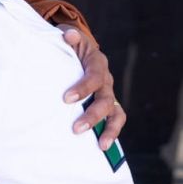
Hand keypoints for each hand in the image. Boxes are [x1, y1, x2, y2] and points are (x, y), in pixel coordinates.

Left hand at [60, 26, 124, 148]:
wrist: (77, 49)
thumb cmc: (69, 44)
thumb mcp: (68, 36)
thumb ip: (69, 36)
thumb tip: (69, 36)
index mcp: (97, 62)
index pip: (94, 76)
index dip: (83, 88)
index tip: (66, 99)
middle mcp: (106, 80)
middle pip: (105, 99)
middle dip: (93, 115)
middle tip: (76, 128)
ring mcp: (108, 94)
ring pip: (116, 113)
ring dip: (109, 130)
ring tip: (101, 146)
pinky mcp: (107, 105)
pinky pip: (114, 120)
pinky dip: (111, 134)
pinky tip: (102, 148)